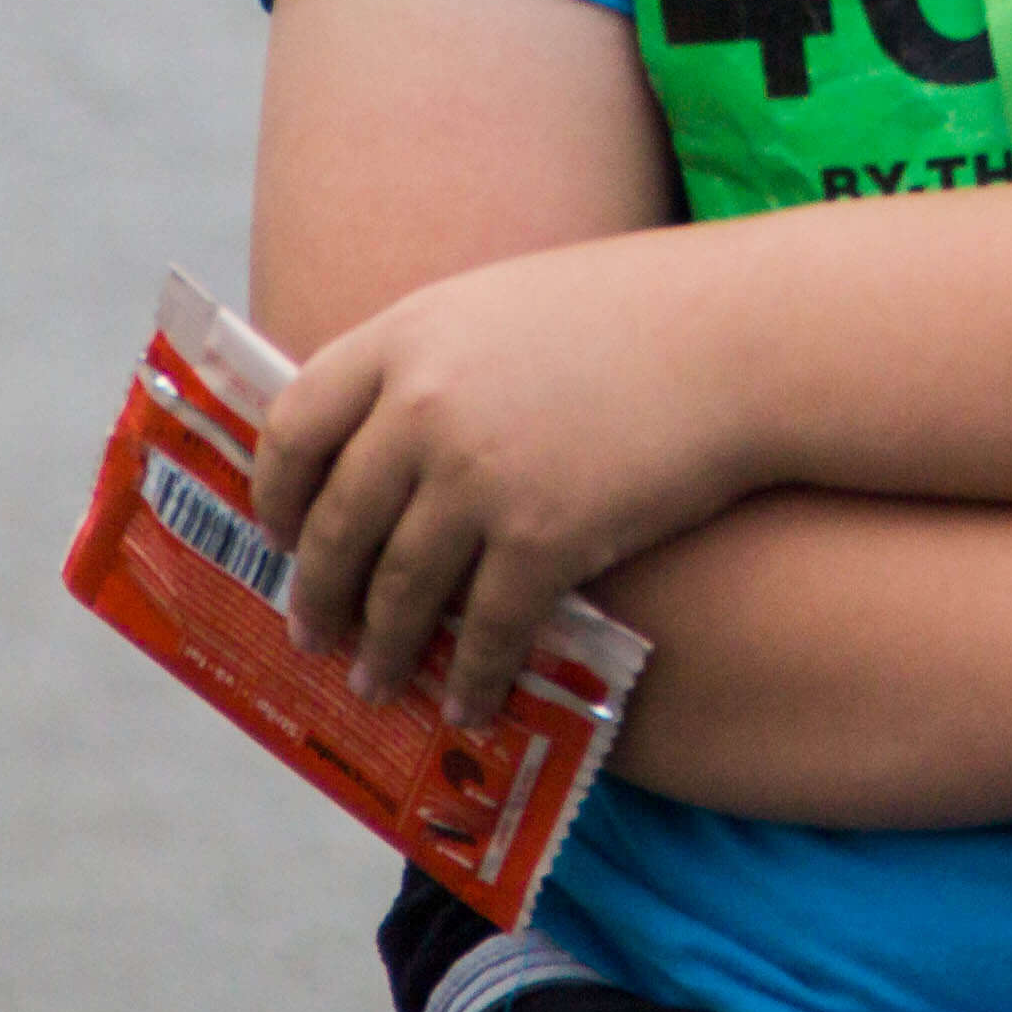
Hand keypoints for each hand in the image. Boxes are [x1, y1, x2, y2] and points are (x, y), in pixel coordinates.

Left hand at [250, 233, 763, 729]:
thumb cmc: (630, 315)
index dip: (275, 493)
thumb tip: (375, 444)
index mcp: (406, 336)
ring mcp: (480, 476)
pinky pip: (486, 631)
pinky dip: (473, 678)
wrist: (736, 335)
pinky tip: (471, 704)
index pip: (294, 425)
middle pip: (336, 523)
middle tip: (314, 634)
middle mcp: (424, 407)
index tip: (277, 532)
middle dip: (318, 593)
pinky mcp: (545, 538)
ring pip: (401, 591)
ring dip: (384, 650)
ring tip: (377, 683)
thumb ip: (430, 363)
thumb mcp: (500, 307)